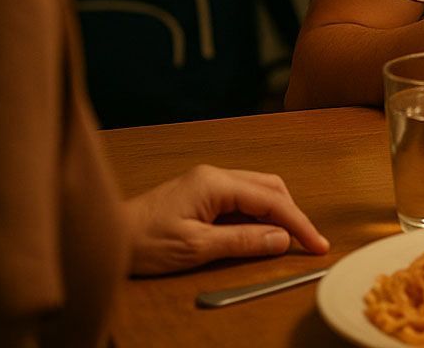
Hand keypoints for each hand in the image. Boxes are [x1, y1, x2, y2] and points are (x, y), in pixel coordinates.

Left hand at [123, 164, 329, 274]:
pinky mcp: (202, 194)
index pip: (271, 199)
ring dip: (276, 214)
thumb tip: (281, 239)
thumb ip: (242, 241)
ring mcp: (208, 183)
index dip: (298, 223)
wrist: (106, 238)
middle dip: (292, 214)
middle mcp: (215, 176)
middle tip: (307, 242)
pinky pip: (242, 200)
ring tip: (287, 240)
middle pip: (270, 188)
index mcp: (215, 183)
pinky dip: (258, 216)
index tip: (316, 243)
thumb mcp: (196, 247)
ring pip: (258, 191)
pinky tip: (260, 234)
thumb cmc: (143, 241)